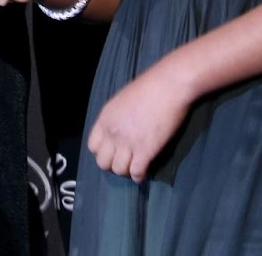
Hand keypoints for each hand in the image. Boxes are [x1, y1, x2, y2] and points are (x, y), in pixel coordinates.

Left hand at [87, 63, 193, 183]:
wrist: (168, 85)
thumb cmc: (148, 88)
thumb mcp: (121, 101)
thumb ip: (116, 118)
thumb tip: (118, 131)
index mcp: (105, 119)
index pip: (93, 147)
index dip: (103, 152)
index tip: (113, 152)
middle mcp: (112, 133)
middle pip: (103, 162)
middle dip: (113, 164)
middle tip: (125, 161)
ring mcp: (128, 143)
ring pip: (119, 170)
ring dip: (127, 171)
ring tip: (135, 167)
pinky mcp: (146, 151)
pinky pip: (136, 173)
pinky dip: (139, 177)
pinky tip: (144, 173)